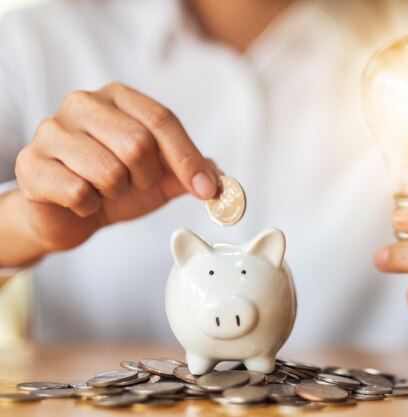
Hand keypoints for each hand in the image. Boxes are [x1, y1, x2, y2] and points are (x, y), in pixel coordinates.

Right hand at [14, 82, 221, 257]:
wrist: (66, 214)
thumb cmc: (114, 187)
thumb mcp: (160, 178)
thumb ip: (191, 172)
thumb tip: (221, 178)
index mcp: (119, 97)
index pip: (163, 120)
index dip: (188, 159)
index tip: (207, 190)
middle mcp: (83, 103)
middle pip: (138, 144)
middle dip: (146, 178)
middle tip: (133, 184)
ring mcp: (52, 130)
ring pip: (109, 171)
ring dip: (116, 193)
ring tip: (104, 190)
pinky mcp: (31, 162)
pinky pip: (78, 192)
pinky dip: (90, 207)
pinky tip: (81, 201)